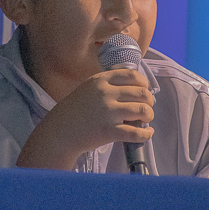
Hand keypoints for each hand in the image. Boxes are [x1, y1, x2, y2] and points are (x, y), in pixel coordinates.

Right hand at [16, 69, 154, 169]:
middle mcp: (105, 94)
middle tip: (147, 107)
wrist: (59, 132)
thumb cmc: (75, 111)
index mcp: (100, 80)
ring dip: (149, 116)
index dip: (143, 83)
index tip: (144, 90)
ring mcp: (107, 113)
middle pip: (141, 93)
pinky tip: (146, 133)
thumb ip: (107, 84)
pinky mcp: (109, 131)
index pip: (132, 75)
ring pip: (142, 110)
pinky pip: (136, 132)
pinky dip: (146, 134)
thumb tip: (135, 86)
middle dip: (149, 101)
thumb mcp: (88, 88)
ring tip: (146, 120)